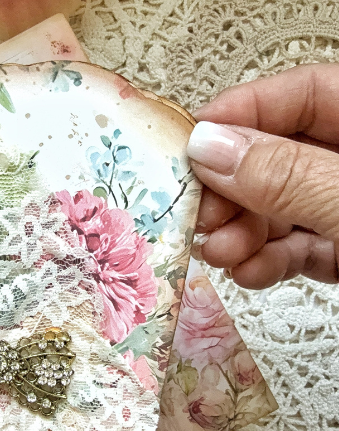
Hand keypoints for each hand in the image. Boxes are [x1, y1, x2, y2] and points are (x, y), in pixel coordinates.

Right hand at [186, 63, 338, 288]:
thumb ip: (286, 176)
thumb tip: (211, 148)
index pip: (304, 93)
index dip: (243, 112)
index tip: (192, 143)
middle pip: (277, 158)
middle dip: (231, 192)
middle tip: (200, 213)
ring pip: (278, 210)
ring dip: (239, 234)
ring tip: (221, 251)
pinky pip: (295, 248)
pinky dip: (266, 262)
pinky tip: (249, 271)